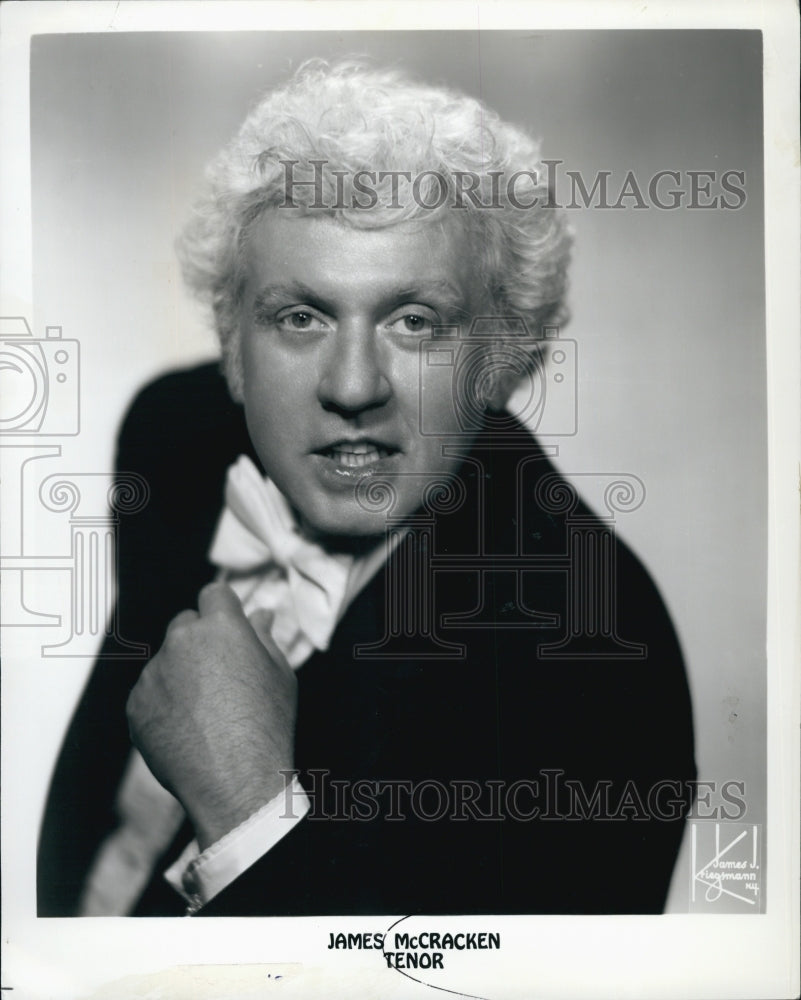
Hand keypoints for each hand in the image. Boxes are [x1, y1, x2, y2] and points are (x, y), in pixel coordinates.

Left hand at [126, 582, 296, 850]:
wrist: (235, 781)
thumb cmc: (267, 726)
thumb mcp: (280, 675)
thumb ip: (265, 638)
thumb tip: (260, 615)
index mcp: (221, 627)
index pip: (214, 594)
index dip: (223, 610)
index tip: (230, 630)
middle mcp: (181, 641)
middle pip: (185, 624)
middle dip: (199, 641)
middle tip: (220, 676)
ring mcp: (153, 673)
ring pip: (166, 661)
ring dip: (179, 674)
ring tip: (205, 713)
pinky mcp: (135, 704)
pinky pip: (149, 694)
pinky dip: (162, 705)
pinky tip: (186, 730)